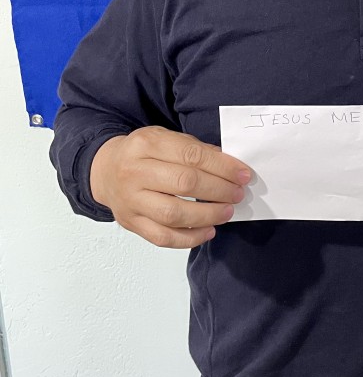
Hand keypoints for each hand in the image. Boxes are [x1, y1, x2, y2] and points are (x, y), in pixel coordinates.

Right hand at [89, 126, 252, 247]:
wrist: (105, 170)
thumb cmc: (142, 154)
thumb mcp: (165, 138)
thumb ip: (194, 149)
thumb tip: (228, 167)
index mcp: (146, 144)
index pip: (191, 155)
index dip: (222, 167)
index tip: (242, 174)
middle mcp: (135, 172)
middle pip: (184, 183)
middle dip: (219, 190)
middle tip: (237, 194)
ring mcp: (130, 200)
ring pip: (174, 213)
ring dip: (207, 215)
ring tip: (227, 212)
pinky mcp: (131, 223)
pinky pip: (163, 237)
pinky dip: (190, 238)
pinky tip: (208, 231)